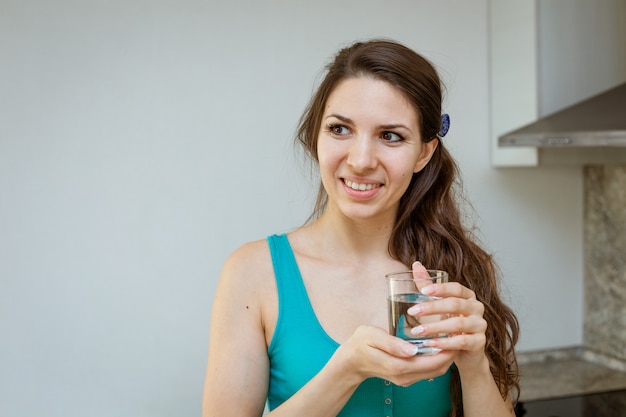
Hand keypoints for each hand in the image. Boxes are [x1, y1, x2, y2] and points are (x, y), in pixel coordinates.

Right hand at [334, 325, 454, 386]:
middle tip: (459, 332)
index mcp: (397, 365)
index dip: (447, 349)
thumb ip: (391, 343)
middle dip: (451, 352)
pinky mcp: (406, 377)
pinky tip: (440, 344)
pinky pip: (428, 371)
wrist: (351, 362)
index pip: (431, 361)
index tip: (455, 332)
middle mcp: (404, 376)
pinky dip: (438, 359)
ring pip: (435, 371)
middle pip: (437, 368)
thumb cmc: (360, 344)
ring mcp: (406, 379)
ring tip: (453, 336)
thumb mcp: (371, 336)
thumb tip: (412, 349)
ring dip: (446, 356)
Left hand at [407, 262, 488, 372]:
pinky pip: (462, 341)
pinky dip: (445, 342)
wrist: (466, 351)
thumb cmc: (451, 323)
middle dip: (432, 308)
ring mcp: (480, 325)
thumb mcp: (440, 305)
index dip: (440, 288)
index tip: (422, 291)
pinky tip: (430, 343)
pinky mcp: (479, 343)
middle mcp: (477, 308)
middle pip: (455, 304)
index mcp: (468, 296)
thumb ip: (428, 286)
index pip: (456, 288)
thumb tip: (416, 264)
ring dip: (435, 327)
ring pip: (458, 324)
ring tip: (417, 331)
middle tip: (412, 311)